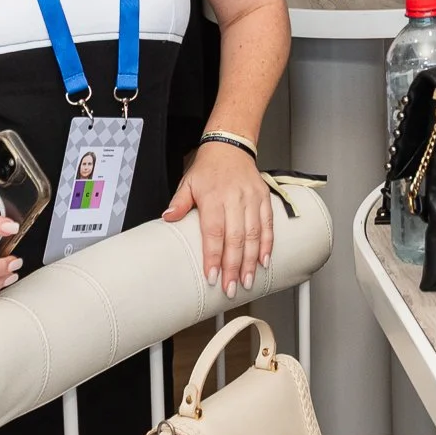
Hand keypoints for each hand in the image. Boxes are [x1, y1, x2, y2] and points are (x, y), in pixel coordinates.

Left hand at [167, 142, 273, 296]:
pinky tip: (264, 260)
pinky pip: (268, 224)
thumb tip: (167, 218)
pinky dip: (267, 243)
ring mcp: (252, 198)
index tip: (212, 276)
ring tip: (248, 280)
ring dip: (251, 260)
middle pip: (235, 238)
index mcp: (213, 197)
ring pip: (253, 234)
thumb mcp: (187, 182)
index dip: (213, 256)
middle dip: (234, 267)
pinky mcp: (264, 198)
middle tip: (231, 288)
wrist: (230, 146)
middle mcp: (234, 199)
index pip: (214, 232)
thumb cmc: (208, 168)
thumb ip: (179, 203)